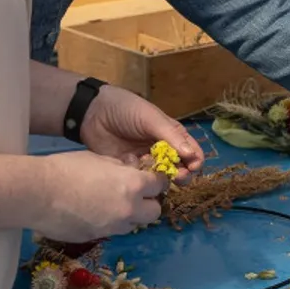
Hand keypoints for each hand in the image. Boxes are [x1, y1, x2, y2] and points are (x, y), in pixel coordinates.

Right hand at [35, 150, 167, 241]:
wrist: (37, 193)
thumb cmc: (67, 168)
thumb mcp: (100, 159)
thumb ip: (121, 169)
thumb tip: (130, 172)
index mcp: (133, 185)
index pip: (160, 186)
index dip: (155, 182)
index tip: (149, 180)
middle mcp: (128, 210)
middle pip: (154, 213)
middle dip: (148, 204)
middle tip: (133, 195)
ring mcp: (112, 228)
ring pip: (132, 225)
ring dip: (127, 216)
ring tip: (108, 204)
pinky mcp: (95, 238)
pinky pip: (110, 231)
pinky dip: (107, 223)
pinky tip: (89, 213)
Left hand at [80, 85, 203, 178]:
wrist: (93, 113)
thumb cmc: (127, 109)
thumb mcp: (151, 119)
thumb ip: (172, 136)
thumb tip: (193, 156)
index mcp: (172, 135)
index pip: (191, 151)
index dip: (195, 161)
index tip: (193, 167)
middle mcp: (162, 150)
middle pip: (179, 168)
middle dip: (182, 174)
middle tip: (178, 177)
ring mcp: (145, 161)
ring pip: (160, 177)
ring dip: (162, 179)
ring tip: (158, 177)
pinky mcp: (129, 170)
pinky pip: (140, 179)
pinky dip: (140, 178)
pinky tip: (134, 168)